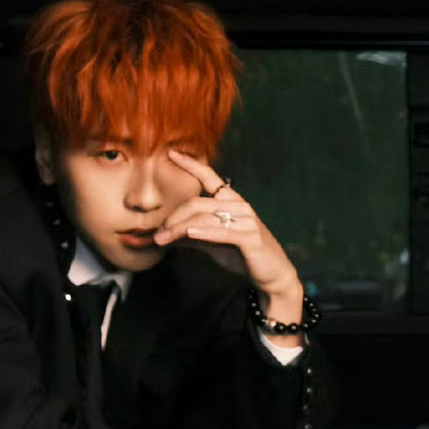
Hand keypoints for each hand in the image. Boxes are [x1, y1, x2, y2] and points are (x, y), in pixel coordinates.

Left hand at [155, 151, 306, 340]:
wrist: (272, 275)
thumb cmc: (243, 256)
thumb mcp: (213, 243)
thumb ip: (191, 234)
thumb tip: (162, 233)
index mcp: (232, 202)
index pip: (209, 178)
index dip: (191, 164)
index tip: (171, 153)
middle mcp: (239, 206)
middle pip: (197, 204)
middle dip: (173, 218)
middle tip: (156, 234)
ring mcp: (246, 220)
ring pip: (204, 219)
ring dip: (179, 229)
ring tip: (161, 240)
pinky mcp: (250, 237)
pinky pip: (222, 231)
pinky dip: (204, 232)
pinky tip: (189, 233)